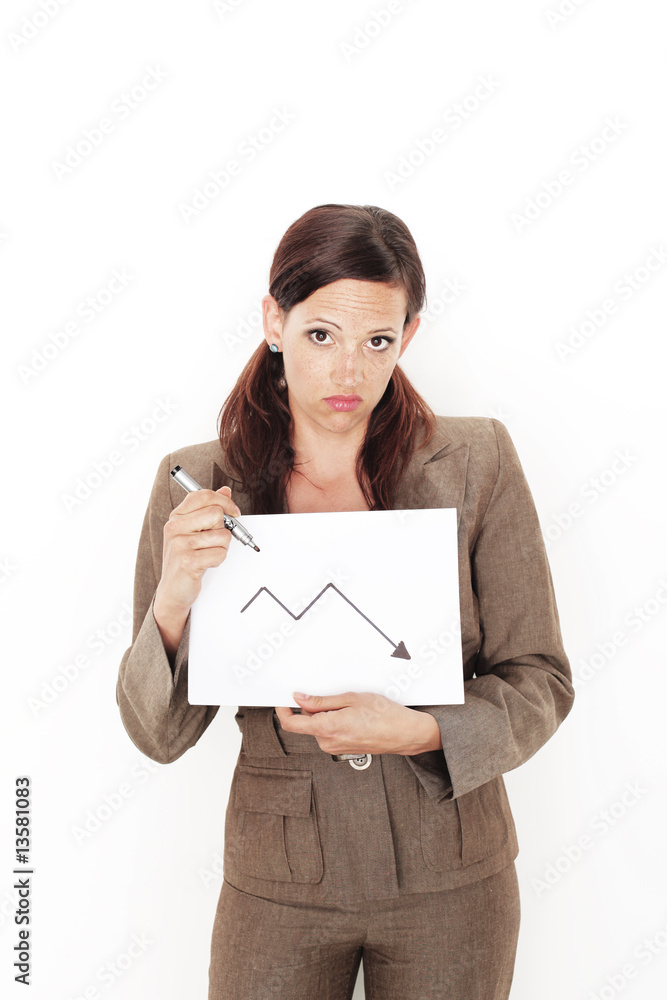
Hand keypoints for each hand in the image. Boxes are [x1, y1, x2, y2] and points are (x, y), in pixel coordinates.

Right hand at [154, 484, 239, 620]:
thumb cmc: (184, 558)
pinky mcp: (188, 562)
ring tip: (206, 554)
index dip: (224, 501)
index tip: (233, 512)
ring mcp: (180, 545)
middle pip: (216, 514)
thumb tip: (225, 490)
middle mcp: (174, 528)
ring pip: (222, 535)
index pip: (203, 495)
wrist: (173, 589)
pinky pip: (220, 553)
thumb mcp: (193, 530)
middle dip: (223, 528)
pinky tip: (206, 563)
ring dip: (221, 547)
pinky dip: (218, 560)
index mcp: (176, 517)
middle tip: (213, 540)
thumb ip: (208, 508)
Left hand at [274, 691, 438, 755]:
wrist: (405, 734)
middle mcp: (328, 742)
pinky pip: (329, 732)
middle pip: (307, 722)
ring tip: (350, 707)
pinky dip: (334, 721)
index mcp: (327, 728)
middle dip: (314, 707)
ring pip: (319, 726)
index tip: (282, 700)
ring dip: (327, 714)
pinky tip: (353, 716)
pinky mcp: (342, 748)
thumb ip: (321, 701)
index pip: (292, 723)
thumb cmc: (384, 716)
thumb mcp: (351, 699)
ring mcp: (335, 747)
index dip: (282, 711)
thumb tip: (300, 699)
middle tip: (335, 696)